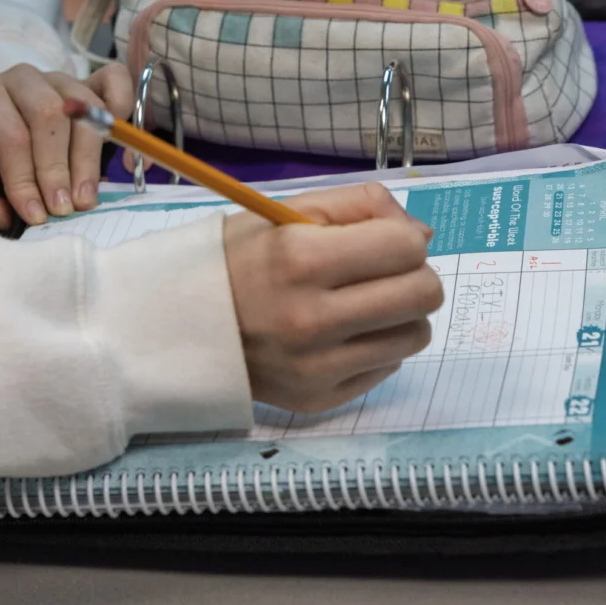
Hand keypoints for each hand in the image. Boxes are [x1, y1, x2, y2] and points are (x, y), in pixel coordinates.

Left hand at [0, 62, 133, 228]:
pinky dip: (123, 109)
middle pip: (49, 116)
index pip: (11, 135)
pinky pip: (113, 80)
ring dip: (89, 158)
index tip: (37, 216)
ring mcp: (58, 78)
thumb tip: (3, 216)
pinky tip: (120, 149)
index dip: (26, 179)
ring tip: (85, 199)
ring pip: (84, 107)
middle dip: (59, 169)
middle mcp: (21, 79)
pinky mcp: (87, 82)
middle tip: (64, 209)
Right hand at [224, 183, 444, 412]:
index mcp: (301, 260)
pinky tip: (339, 335)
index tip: (381, 241)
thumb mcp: (289, 212)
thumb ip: (361, 206)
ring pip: (416, 335)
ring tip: (361, 305)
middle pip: (424, 295)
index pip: (406, 247)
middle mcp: (311, 318)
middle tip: (383, 274)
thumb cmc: (239, 260)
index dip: (404, 238)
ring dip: (399, 315)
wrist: (181, 325)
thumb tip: (423, 235)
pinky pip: (387, 367)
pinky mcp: (320, 398)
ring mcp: (317, 366)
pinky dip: (374, 347)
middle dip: (413, 276)